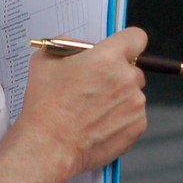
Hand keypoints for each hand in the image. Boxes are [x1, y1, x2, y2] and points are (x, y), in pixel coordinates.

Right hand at [16, 26, 148, 179]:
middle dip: (118, 76)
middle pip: (133, 69)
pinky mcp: (137, 126)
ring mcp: (135, 104)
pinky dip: (121, 119)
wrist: (49, 145)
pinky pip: (134, 116)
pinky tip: (99, 124)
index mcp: (108, 57)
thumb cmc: (46, 106)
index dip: (127, 43)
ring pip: (133, 94)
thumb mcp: (45, 61)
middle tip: (96, 87)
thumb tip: (77, 47)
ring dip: (119, 99)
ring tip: (93, 111)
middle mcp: (126, 78)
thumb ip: (66, 46)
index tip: (119, 51)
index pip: (136, 37)